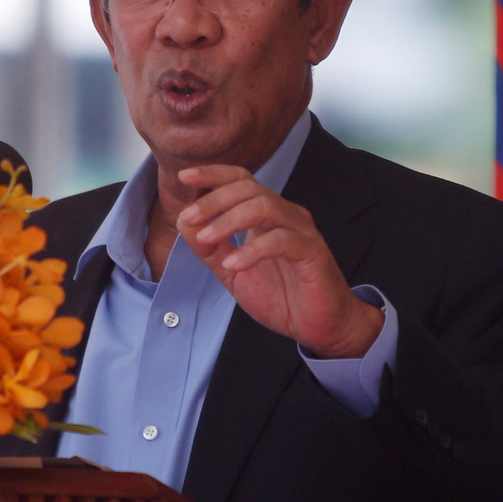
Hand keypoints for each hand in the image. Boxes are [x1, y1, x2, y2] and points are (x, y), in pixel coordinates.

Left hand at [175, 165, 382, 358]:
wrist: (317, 326)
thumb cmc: (279, 295)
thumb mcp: (233, 272)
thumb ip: (210, 249)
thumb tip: (185, 224)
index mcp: (266, 215)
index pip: (240, 181)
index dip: (214, 174)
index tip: (184, 177)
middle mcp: (284, 215)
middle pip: (248, 188)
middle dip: (214, 199)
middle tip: (189, 217)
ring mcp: (301, 231)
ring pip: (264, 207)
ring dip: (229, 220)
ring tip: (207, 238)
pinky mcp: (312, 252)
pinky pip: (281, 240)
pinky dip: (253, 249)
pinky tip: (233, 264)